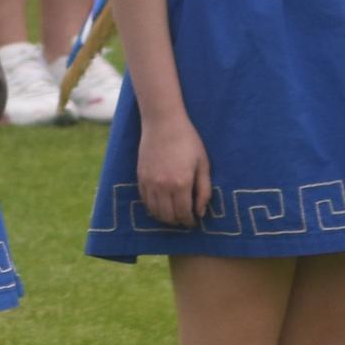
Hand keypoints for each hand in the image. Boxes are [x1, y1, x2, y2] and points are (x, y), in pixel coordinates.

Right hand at [136, 109, 212, 230]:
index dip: (190, 221)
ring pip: (155, 212)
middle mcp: (163, 187)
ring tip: (173, 215)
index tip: (194, 221)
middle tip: (184, 220)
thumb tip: (201, 212)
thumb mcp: (203, 164)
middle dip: (178, 222)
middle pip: (168, 216)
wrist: (163, 123)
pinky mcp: (140, 177)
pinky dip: (153, 208)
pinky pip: (145, 201)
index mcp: (182, 184)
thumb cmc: (187, 140)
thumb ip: (204, 190)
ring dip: (165, 218)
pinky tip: (161, 205)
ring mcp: (149, 183)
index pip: (184, 213)